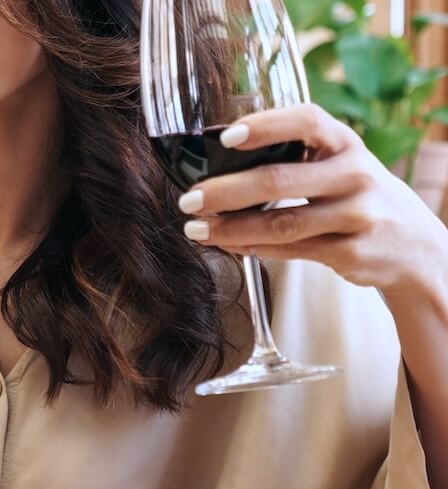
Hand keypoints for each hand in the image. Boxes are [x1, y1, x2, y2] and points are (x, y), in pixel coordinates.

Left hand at [176, 104, 447, 304]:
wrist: (414, 246)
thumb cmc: (355, 195)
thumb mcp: (338, 163)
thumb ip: (294, 156)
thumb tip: (218, 159)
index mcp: (345, 142)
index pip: (306, 120)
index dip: (265, 126)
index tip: (226, 137)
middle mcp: (355, 174)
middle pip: (279, 180)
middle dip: (225, 191)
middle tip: (188, 199)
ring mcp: (356, 215)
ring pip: (280, 224)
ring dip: (229, 228)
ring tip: (195, 229)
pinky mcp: (351, 252)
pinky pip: (290, 250)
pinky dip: (251, 248)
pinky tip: (226, 244)